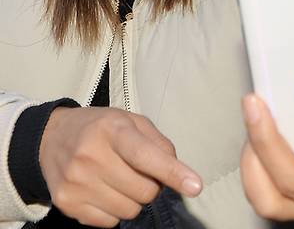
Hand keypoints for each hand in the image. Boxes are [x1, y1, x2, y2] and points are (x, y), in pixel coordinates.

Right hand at [39, 107, 201, 226]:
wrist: (51, 138)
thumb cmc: (100, 128)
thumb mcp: (130, 120)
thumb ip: (157, 142)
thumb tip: (177, 169)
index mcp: (112, 129)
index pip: (146, 155)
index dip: (173, 172)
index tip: (195, 186)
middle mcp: (91, 155)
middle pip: (144, 190)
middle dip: (152, 185)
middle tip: (140, 171)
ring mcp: (76, 182)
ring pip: (130, 210)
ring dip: (134, 199)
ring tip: (120, 179)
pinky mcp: (67, 204)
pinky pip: (110, 223)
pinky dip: (115, 211)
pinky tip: (104, 190)